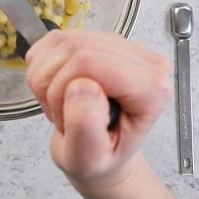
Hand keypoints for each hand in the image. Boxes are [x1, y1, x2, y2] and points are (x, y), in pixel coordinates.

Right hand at [25, 30, 172, 191]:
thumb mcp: (89, 158)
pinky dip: (46, 68)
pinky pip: (56, 40)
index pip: (90, 62)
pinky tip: (60, 90)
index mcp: (152, 89)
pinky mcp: (100, 40)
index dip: (64, 91)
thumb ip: (86, 126)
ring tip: (64, 106)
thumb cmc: (102, 158)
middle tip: (64, 116)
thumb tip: (81, 86)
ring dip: (48, 78)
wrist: (103, 154)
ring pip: (62, 42)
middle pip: (75, 49)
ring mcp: (123, 47)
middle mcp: (144, 62)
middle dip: (54, 87)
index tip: (69, 119)